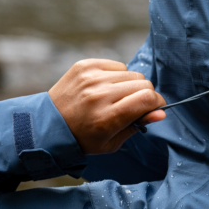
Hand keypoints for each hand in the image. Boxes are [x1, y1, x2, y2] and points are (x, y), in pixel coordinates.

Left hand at [48, 59, 165, 153]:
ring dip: (129, 85)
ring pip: (131, 73)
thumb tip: (161, 112)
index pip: (146, 99)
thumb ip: (138, 125)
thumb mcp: (111, 143)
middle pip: (142, 83)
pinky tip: (105, 87)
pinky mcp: (85, 65)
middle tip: (133, 106)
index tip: (154, 108)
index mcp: (107, 117)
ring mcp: (91, 77)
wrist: (47, 125)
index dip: (157, 103)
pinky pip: (116, 65)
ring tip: (116, 97)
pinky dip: (116, 75)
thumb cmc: (83, 139)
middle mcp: (99, 94)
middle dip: (145, 95)